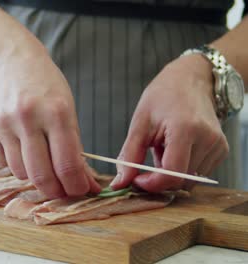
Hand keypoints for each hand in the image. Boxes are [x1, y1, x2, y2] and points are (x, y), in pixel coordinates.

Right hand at [0, 47, 101, 197]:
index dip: (76, 186)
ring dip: (32, 173)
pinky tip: (18, 143)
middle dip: (54, 190)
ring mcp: (2, 121)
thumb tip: (86, 185)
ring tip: (38, 157)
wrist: (12, 61)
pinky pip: (1, 162)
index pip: (67, 164)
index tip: (80, 191)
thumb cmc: (46, 88)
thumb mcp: (68, 111)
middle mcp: (27, 116)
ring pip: (19, 172)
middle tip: (61, 191)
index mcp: (56, 111)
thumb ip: (75, 150)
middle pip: (41, 175)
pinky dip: (12, 160)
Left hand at [111, 55, 228, 191]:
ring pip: (189, 180)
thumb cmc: (162, 97)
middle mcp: (208, 139)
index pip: (172, 174)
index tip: (136, 180)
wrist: (191, 80)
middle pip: (180, 180)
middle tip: (145, 162)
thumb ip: (129, 155)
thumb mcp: (140, 123)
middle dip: (158, 178)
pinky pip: (198, 173)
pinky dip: (182, 168)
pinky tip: (175, 148)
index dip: (151, 184)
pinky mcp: (222, 150)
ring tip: (163, 147)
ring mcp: (218, 145)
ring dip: (170, 172)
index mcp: (185, 129)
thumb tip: (119, 183)